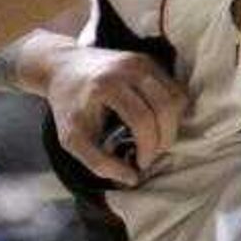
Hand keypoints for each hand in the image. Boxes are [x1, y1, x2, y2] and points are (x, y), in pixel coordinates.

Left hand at [45, 44, 186, 184]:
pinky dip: (174, 111)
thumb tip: (132, 179)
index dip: (148, 147)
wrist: (63, 67)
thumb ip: (98, 163)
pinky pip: (176, 89)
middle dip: (165, 139)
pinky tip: (157, 124)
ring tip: (156, 141)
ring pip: (176, 98)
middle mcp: (128, 68)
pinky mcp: (150, 61)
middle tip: (152, 155)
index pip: (142, 119)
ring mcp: (142, 62)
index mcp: (106, 85)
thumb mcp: (73, 140)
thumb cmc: (68, 106)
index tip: (140, 163)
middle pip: (165, 107)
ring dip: (172, 126)